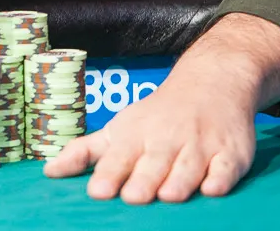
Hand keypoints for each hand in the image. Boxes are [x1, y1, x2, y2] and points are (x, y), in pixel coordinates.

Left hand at [43, 13, 279, 203]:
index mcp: (136, 136)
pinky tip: (212, 188)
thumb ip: (85, 152)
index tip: (97, 191)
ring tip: (168, 195)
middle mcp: (166, 140)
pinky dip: (220, 177)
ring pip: (189, 167)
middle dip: (143, 180)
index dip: (109, 174)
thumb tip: (49, 172)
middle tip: (133, 197)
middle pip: (153, 163)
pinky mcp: (230, 153)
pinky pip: (226, 167)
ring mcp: (200, 145)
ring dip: (179, 180)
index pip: (119, 157)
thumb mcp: (119, 128)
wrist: (211, 82)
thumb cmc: (157, 115)